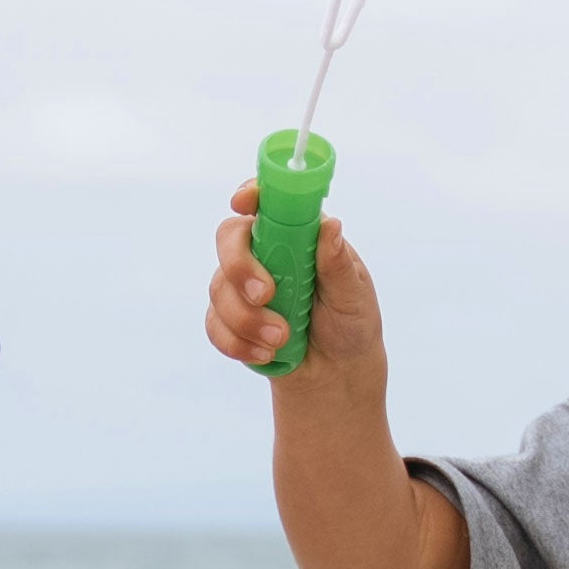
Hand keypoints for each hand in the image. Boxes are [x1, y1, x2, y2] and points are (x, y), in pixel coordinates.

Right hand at [204, 179, 391, 386]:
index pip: (266, 203)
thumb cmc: (351, 324)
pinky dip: (237, 342)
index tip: (242, 203)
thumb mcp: (353, 294)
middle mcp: (265, 254)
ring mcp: (243, 287)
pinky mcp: (230, 320)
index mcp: (297, 236)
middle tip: (265, 294)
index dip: (249, 195)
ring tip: (282, 338)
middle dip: (239, 266)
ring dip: (247, 318)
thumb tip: (330, 225)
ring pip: (219, 287)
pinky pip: (215, 324)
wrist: (338, 373)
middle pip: (229, 238)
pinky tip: (265, 353)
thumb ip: (336, 264)